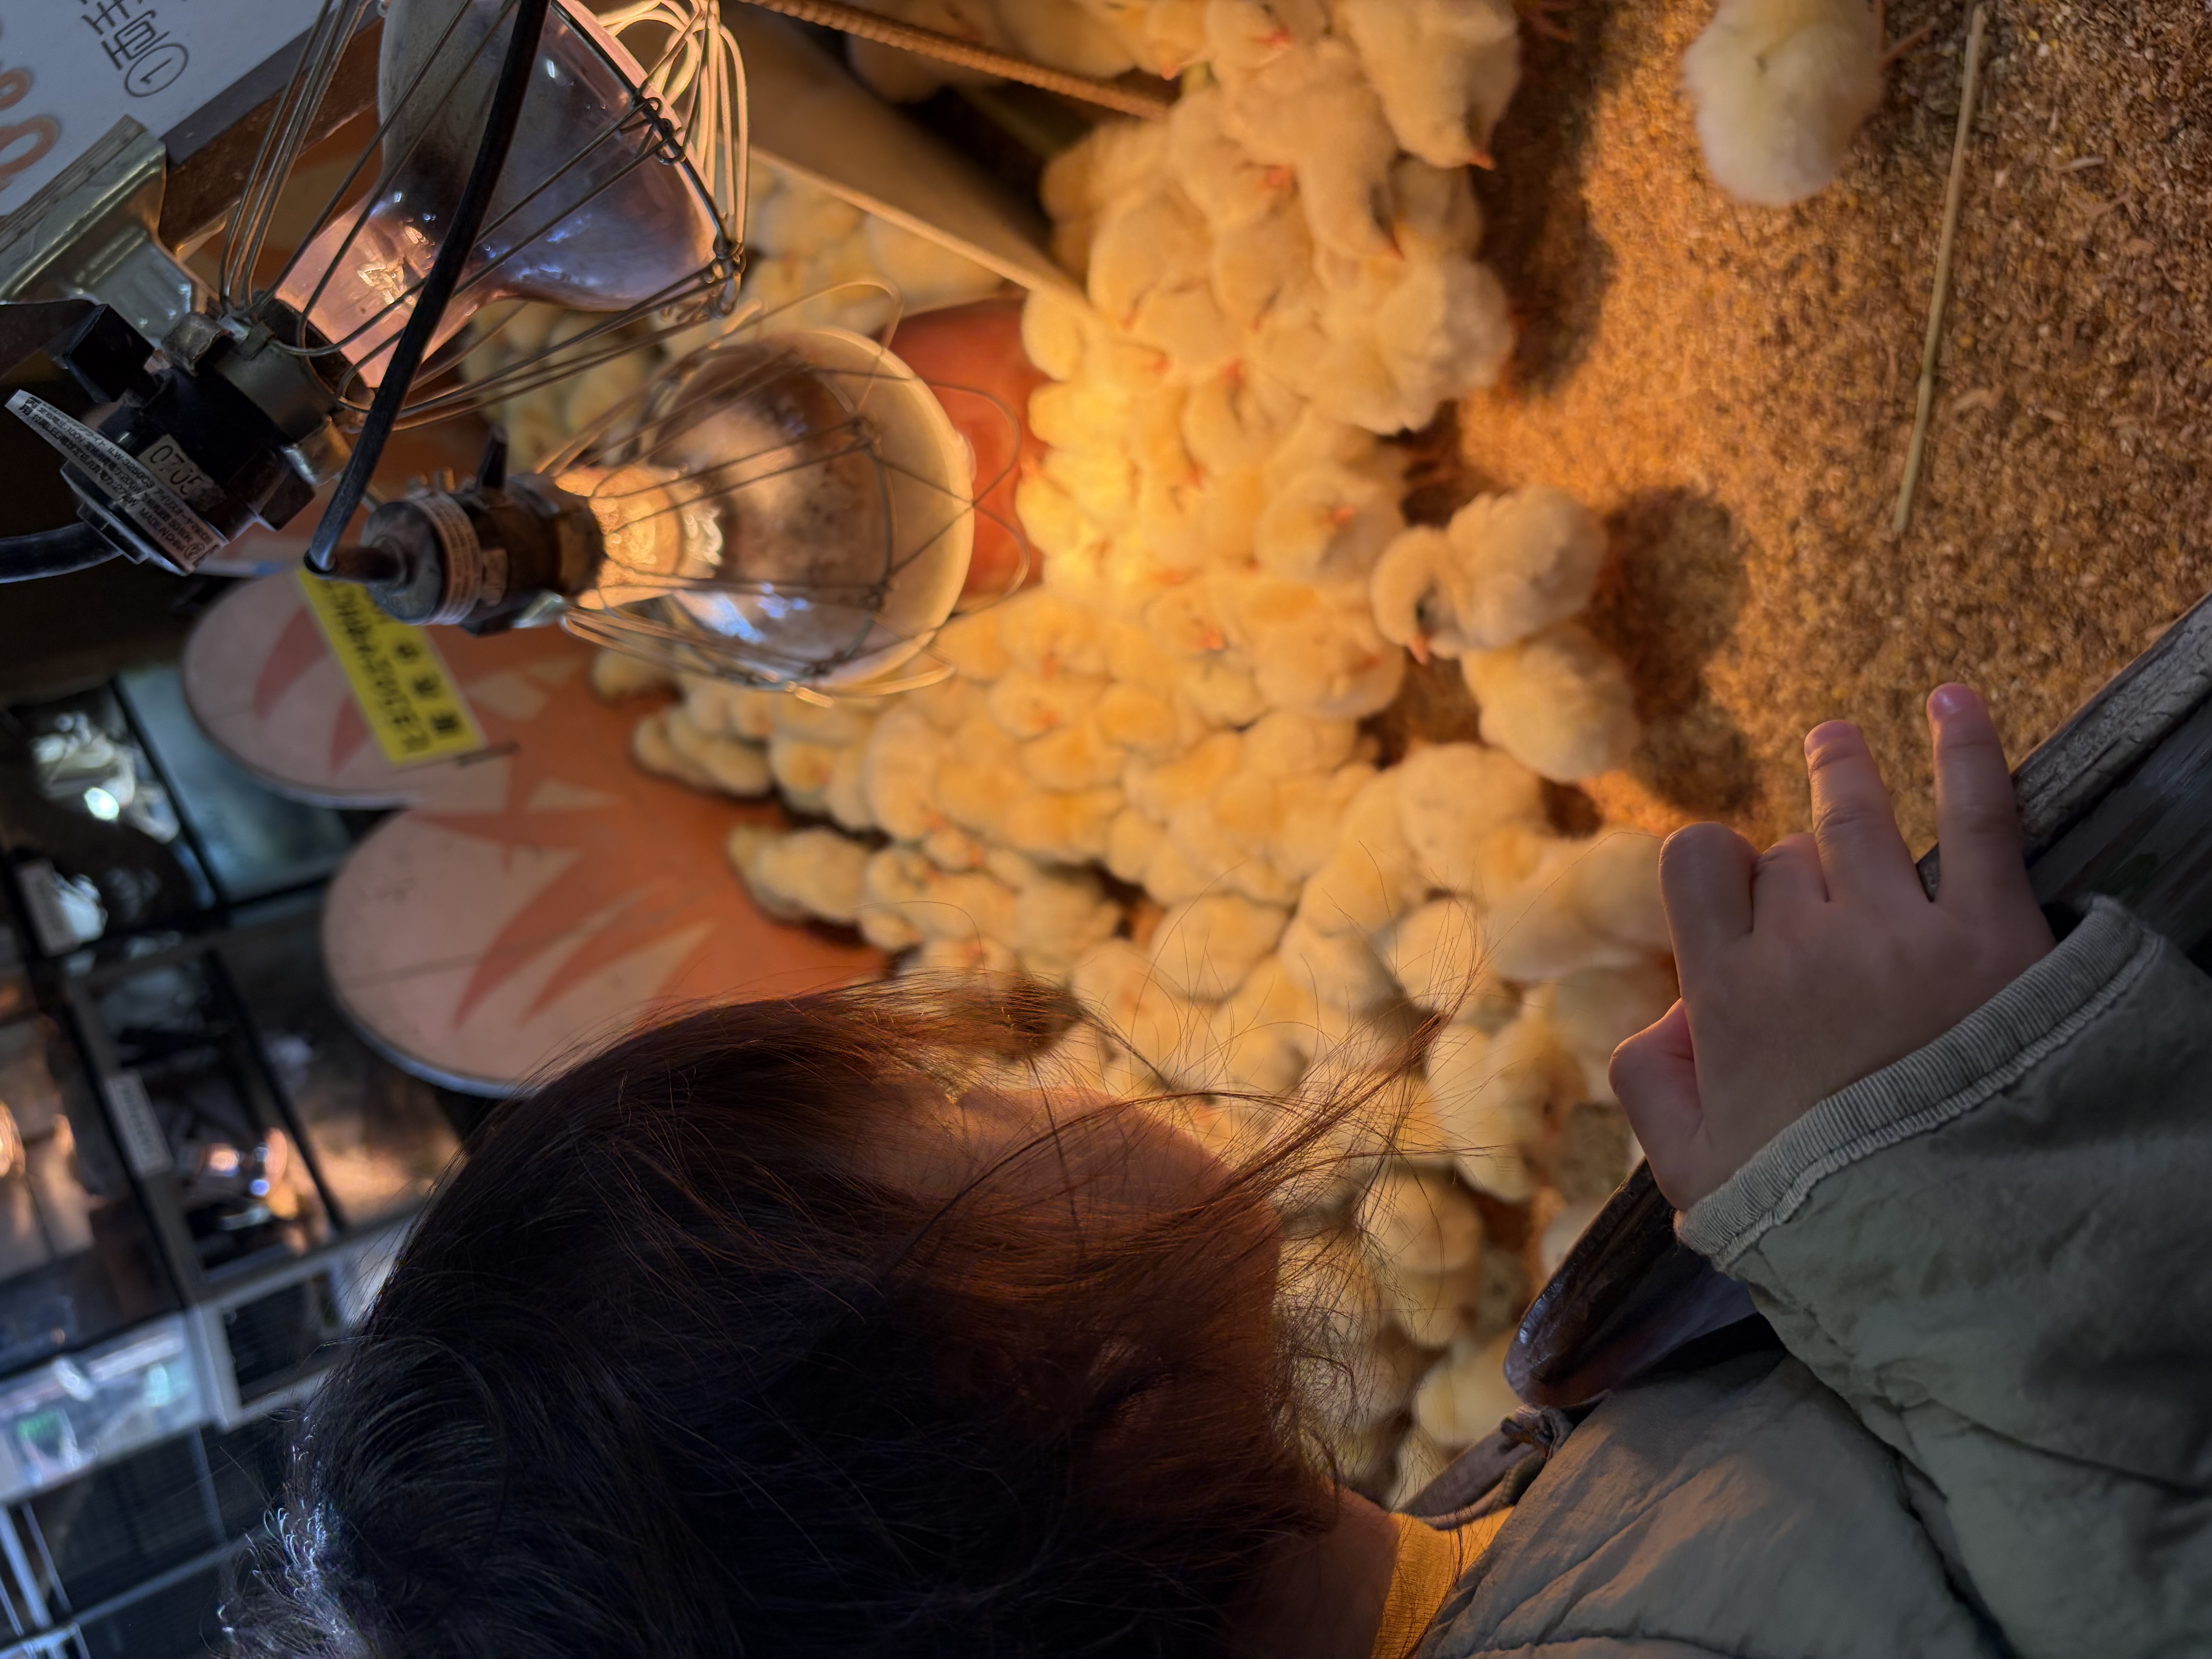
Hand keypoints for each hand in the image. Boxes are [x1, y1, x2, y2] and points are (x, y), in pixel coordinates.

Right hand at [1611, 684, 2055, 1210]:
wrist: (1958, 1252)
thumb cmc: (1820, 1217)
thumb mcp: (1697, 1175)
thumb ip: (1651, 1091)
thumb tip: (1662, 1021)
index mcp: (1729, 995)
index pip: (1699, 866)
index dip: (1720, 870)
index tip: (1742, 893)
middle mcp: (1803, 949)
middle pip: (1787, 857)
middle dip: (1796, 866)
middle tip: (1814, 880)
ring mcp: (1899, 935)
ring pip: (1856, 822)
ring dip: (1842, 769)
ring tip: (1836, 741)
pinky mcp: (1995, 936)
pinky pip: (1978, 817)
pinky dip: (1967, 751)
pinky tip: (1953, 702)